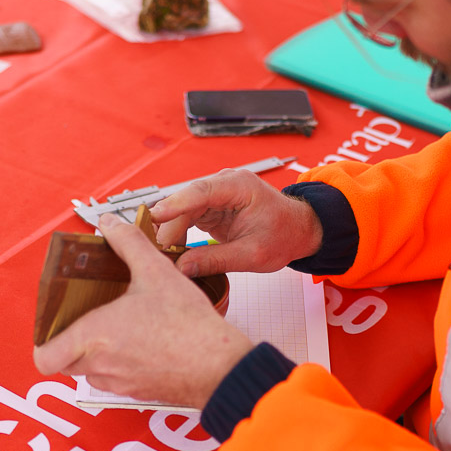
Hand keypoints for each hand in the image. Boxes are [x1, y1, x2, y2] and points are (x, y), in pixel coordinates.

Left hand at [32, 214, 252, 408]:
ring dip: (100, 353)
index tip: (56, 325)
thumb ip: (128, 242)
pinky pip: (119, 381)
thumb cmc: (187, 325)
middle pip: (67, 362)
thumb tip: (111, 223)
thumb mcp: (156, 272)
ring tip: (122, 327)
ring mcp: (121, 384)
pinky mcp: (141, 393)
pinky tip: (146, 343)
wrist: (220, 366)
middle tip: (90, 317)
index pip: (44, 357)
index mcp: (94, 338)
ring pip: (93, 372)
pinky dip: (124, 364)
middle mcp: (101, 366)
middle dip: (74, 341)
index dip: (44, 343)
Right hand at [149, 169, 322, 277]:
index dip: (175, 204)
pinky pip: (185, 217)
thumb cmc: (283, 235)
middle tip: (155, 252)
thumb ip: (216, 260)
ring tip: (161, 254)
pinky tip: (170, 249)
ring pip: (181, 209)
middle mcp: (224, 184)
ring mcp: (215, 193)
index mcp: (239, 186)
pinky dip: (177, 232)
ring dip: (169, 230)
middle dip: (167, 225)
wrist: (296, 230)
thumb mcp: (252, 255)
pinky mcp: (210, 206)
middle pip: (185, 201)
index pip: (201, 191)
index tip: (154, 217)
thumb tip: (182, 267)